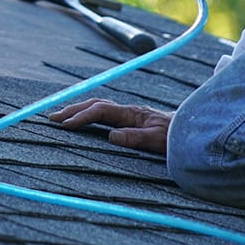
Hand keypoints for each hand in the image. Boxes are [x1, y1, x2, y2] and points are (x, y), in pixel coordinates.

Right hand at [49, 98, 172, 154]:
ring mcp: (129, 113)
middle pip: (94, 104)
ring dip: (78, 109)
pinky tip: (82, 120)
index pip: (100, 111)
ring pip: (98, 106)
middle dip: (72, 109)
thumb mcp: (157, 141)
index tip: (65, 125)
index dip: (82, 117)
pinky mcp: (130, 119)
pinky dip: (89, 113)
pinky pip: (104, 113)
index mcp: (132, 113)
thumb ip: (136, 138)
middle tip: (52, 117)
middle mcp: (128, 110)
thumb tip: (111, 136)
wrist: (192, 131)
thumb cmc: (177, 137)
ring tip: (60, 117)